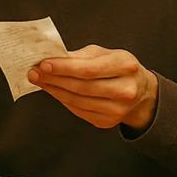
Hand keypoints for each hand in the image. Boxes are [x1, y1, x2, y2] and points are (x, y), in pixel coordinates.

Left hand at [28, 45, 157, 130]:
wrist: (141, 92)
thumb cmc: (119, 67)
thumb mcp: (105, 53)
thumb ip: (80, 56)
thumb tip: (52, 58)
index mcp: (125, 66)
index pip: (88, 69)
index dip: (64, 68)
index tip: (43, 64)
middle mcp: (125, 90)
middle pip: (81, 87)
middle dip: (55, 79)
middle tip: (34, 72)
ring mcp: (118, 110)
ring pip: (77, 101)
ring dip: (55, 90)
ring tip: (40, 81)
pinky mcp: (108, 122)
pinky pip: (79, 111)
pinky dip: (63, 100)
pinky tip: (54, 91)